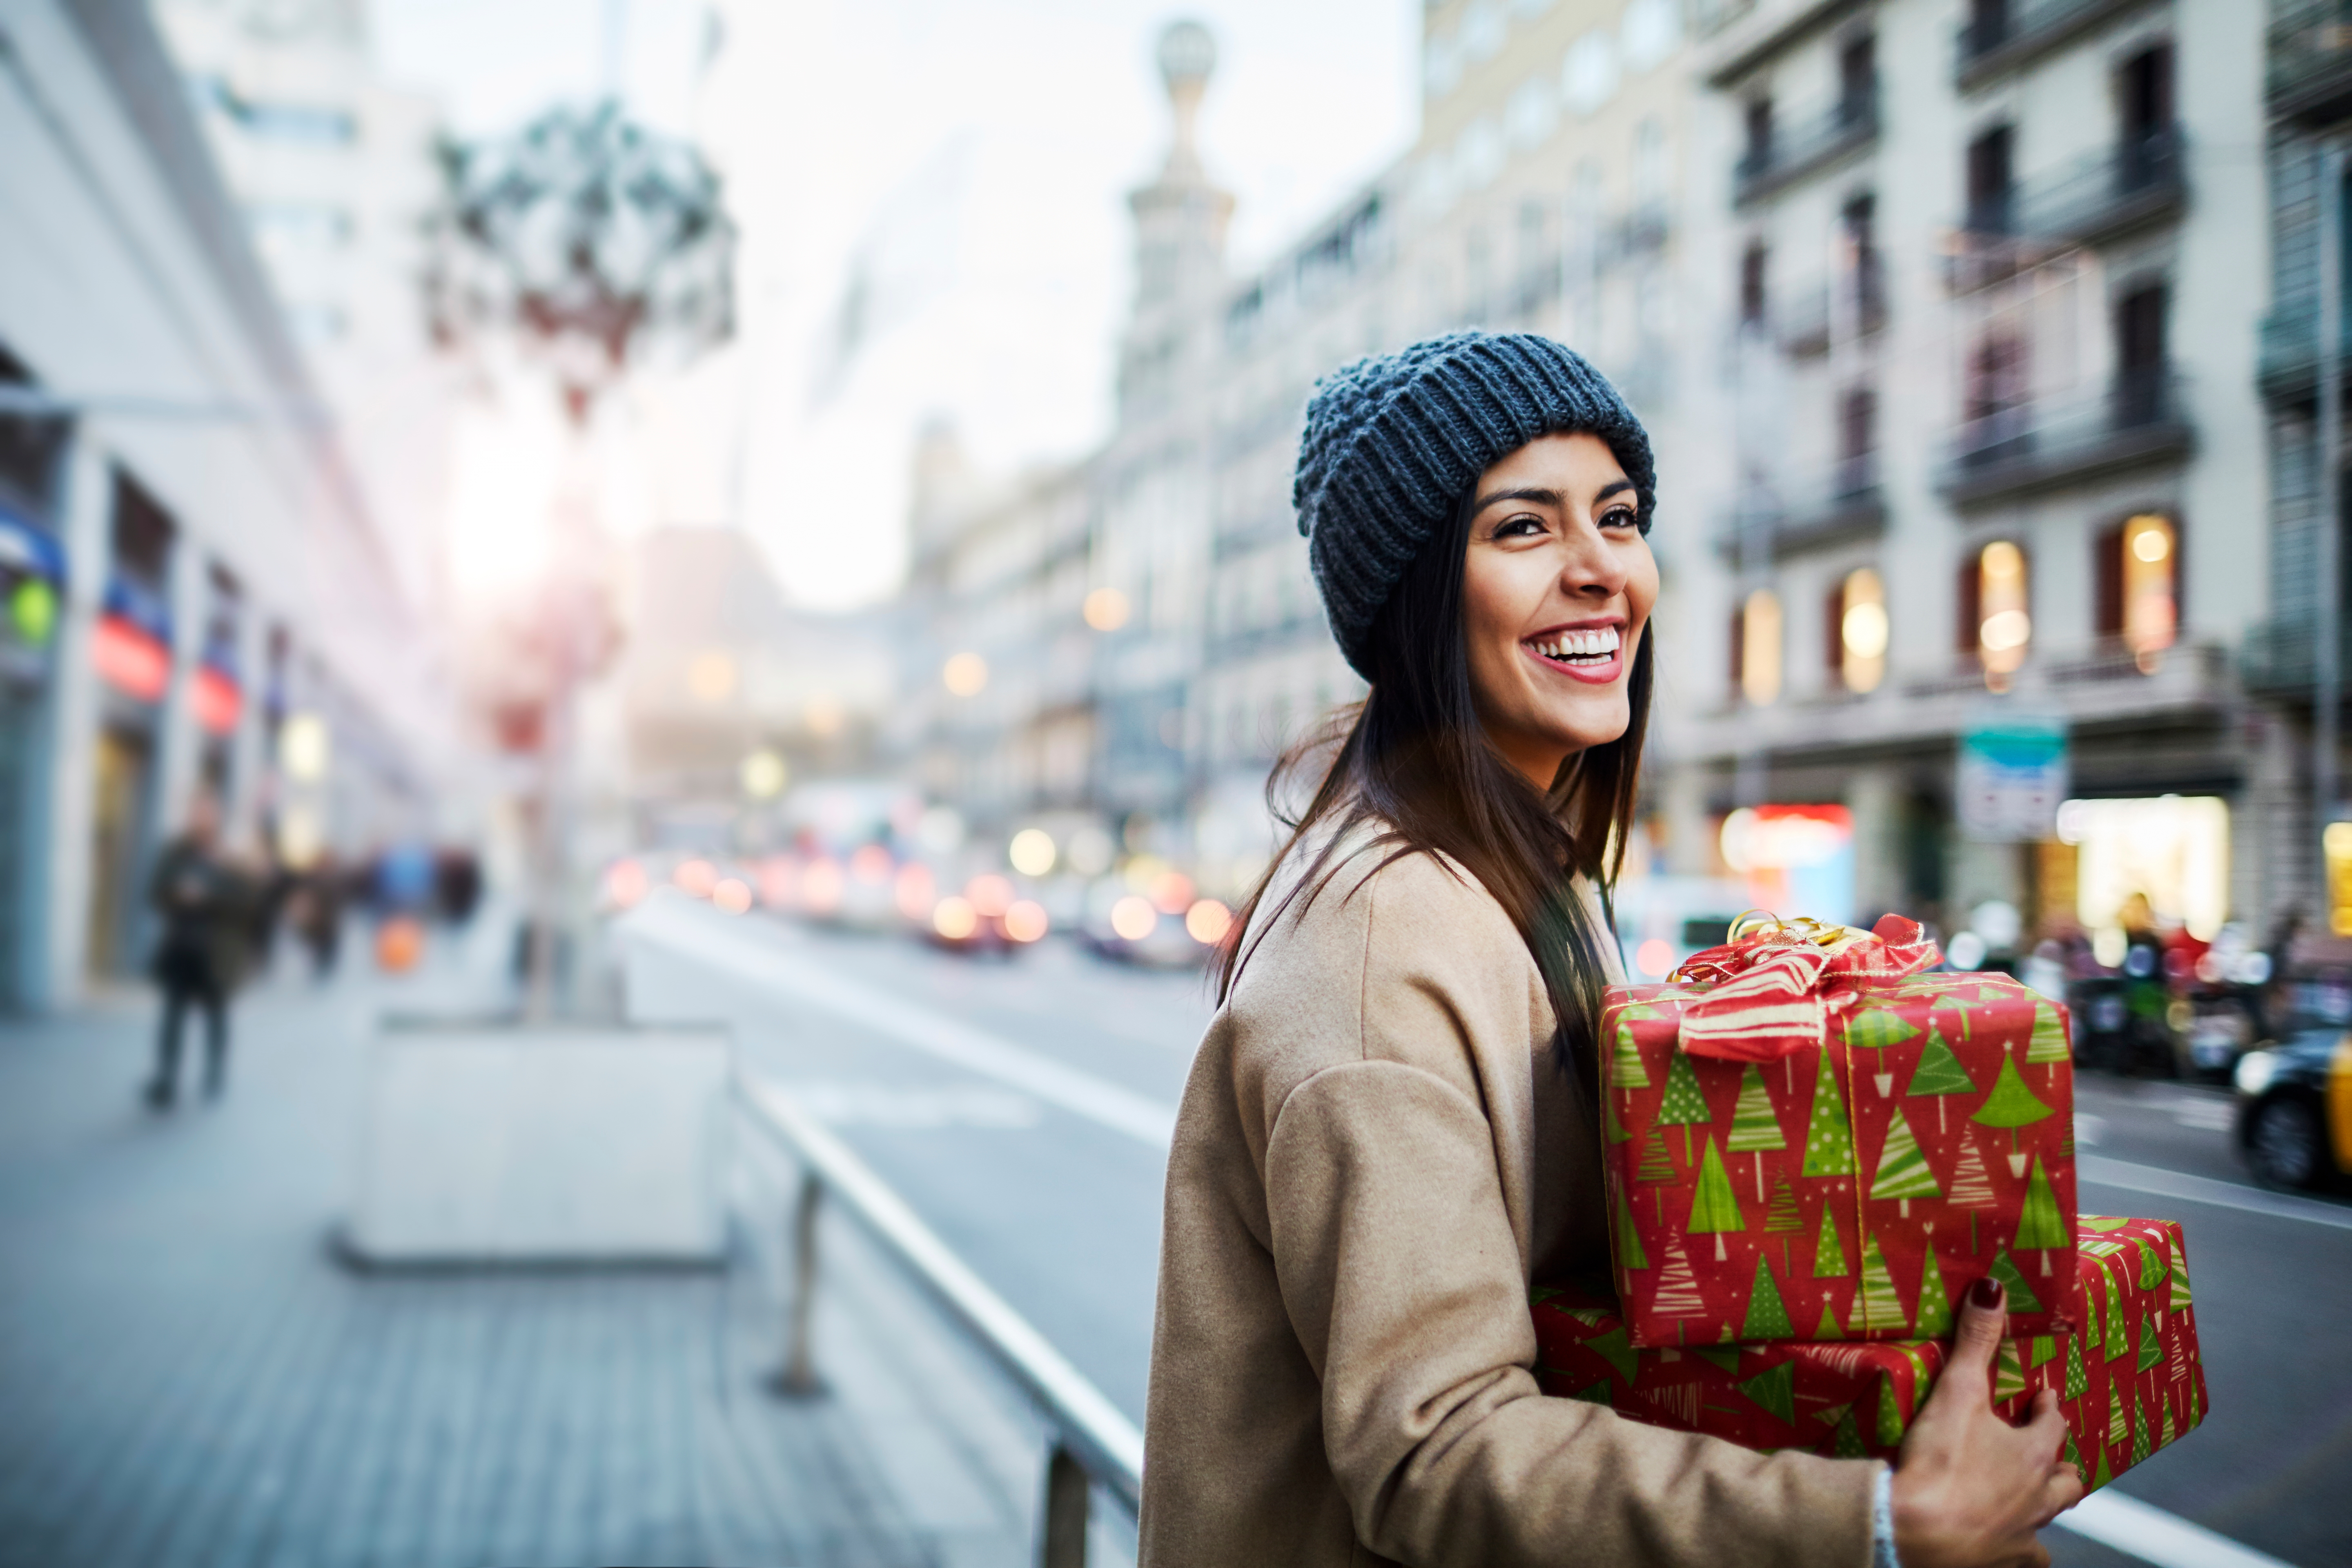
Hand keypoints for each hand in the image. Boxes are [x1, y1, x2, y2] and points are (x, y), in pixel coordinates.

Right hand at [1890, 1277, 2083, 1567]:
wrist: (1914, 1533)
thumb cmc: (1940, 1464)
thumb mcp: (1955, 1393)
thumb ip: (1974, 1343)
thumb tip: (1993, 1290)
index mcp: (2031, 1456)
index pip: (2052, 1426)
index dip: (2048, 1409)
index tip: (2043, 1397)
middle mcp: (2036, 1498)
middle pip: (2066, 1482)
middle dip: (2062, 1467)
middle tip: (2054, 1457)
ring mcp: (2020, 1535)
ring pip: (2048, 1525)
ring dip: (2044, 1512)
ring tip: (2034, 1505)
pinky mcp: (1997, 1562)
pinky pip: (2021, 1560)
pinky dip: (2018, 1552)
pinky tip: (2007, 1548)